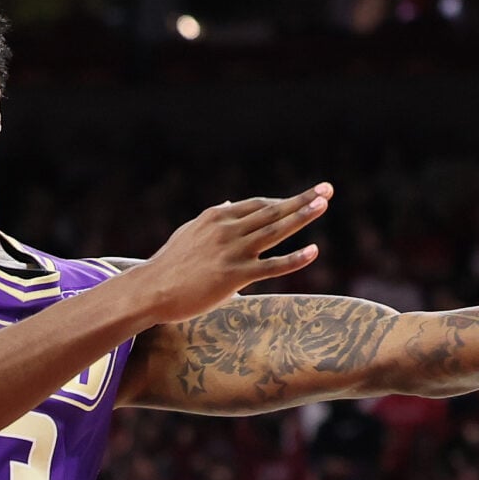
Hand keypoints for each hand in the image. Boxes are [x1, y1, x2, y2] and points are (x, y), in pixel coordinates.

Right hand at [120, 186, 330, 324]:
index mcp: (217, 217)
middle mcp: (227, 230)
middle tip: (326, 189)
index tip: (305, 197)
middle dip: (302, 199)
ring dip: (302, 217)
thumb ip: (213, 218)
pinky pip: (272, 266)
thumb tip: (229, 204)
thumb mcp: (190, 232)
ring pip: (275, 231)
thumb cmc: (169, 264)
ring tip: (323, 206)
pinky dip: (294, 258)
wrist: (152, 290)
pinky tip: (313, 250)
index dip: (284, 201)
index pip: (258, 205)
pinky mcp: (235, 276)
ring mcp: (232, 252)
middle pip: (272, 211)